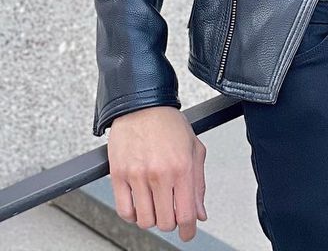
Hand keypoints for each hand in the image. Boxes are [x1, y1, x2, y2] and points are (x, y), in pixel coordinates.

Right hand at [107, 106, 207, 241]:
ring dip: (151, 218)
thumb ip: (198, 184)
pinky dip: (132, 214)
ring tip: (155, 204)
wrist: (142, 104)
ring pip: (144, 220)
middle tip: (171, 212)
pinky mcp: (119, 175)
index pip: (186, 214)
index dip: (188, 230)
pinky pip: (124, 211)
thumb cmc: (168, 123)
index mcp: (182, 167)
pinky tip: (139, 203)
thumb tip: (200, 213)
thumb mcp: (194, 148)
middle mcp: (160, 173)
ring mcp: (137, 175)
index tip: (188, 233)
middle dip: (170, 222)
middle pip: (165, 222)